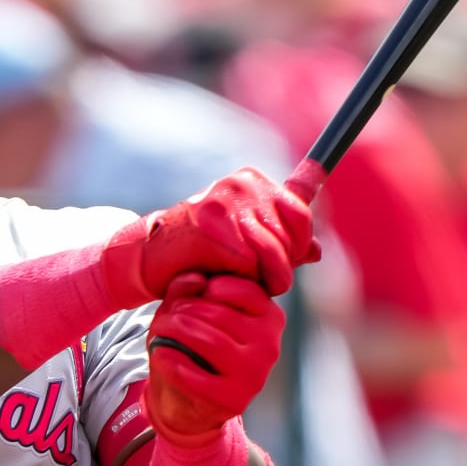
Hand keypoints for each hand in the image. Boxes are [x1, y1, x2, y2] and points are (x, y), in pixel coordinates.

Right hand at [102, 167, 316, 305]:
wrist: (149, 258)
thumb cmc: (199, 253)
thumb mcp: (246, 243)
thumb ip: (281, 244)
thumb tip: (318, 251)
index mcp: (253, 181)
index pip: (300, 214)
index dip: (297, 246)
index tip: (280, 266)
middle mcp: (242, 184)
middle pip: (289, 237)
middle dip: (279, 268)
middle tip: (256, 281)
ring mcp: (226, 201)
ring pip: (273, 253)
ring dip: (263, 280)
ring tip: (241, 284)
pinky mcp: (212, 225)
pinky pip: (249, 264)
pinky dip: (240, 281)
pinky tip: (220, 281)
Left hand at [146, 269, 284, 442]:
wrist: (191, 401)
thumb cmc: (196, 347)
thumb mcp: (191, 309)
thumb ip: (190, 288)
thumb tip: (194, 280)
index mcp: (270, 318)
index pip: (246, 290)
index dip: (212, 286)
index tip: (191, 295)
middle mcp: (269, 345)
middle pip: (221, 314)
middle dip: (185, 310)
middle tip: (165, 317)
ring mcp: (255, 374)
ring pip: (210, 341)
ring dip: (176, 332)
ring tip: (159, 331)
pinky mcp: (234, 399)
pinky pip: (198, 376)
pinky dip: (174, 363)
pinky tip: (160, 355)